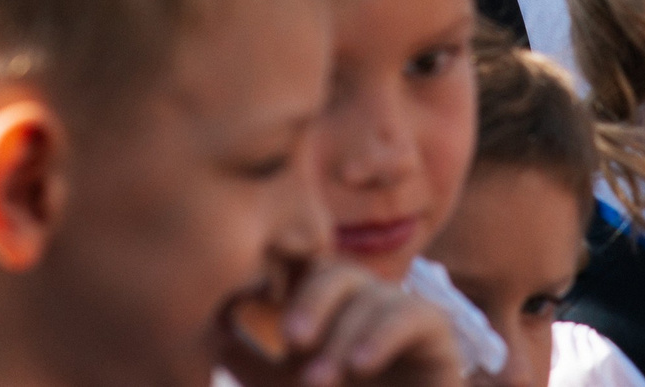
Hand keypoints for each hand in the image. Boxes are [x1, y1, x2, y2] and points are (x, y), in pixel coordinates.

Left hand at [224, 258, 463, 386]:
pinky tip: (361, 364)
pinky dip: (382, 336)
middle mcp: (360, 301)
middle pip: (333, 272)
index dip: (276, 270)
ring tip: (319, 381)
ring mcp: (399, 311)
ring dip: (342, 337)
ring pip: (370, 296)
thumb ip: (248, 362)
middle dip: (311, 302)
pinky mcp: (435, 332)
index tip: (244, 296)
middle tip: (291, 339)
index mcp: (323, 308)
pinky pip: (411, 315)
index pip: (299, 268)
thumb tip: (209, 327)